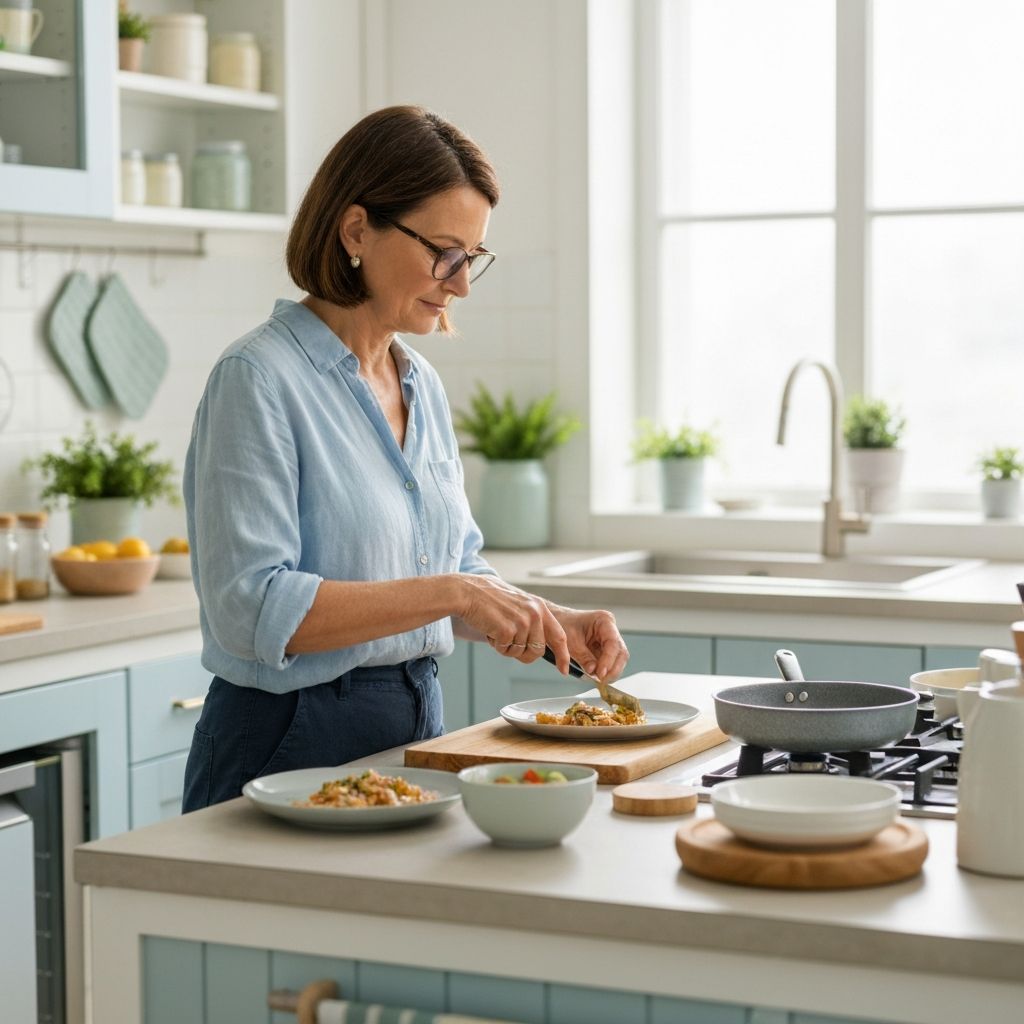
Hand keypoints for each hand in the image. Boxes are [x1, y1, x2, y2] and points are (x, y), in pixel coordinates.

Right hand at [453, 574, 570, 667]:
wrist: (467, 592)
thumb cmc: (488, 598)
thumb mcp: (518, 603)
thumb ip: (532, 619)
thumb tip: (539, 643)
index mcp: (539, 607)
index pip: (559, 635)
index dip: (563, 655)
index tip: (564, 669)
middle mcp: (535, 614)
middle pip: (538, 651)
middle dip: (523, 653)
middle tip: (507, 640)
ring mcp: (522, 622)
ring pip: (519, 653)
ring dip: (506, 646)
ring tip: (496, 627)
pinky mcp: (508, 630)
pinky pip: (505, 650)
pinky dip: (496, 645)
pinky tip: (490, 629)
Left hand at [548, 604, 628, 681]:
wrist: (555, 622)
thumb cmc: (562, 625)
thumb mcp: (570, 642)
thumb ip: (583, 657)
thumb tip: (594, 671)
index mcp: (604, 621)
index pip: (613, 643)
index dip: (609, 660)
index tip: (601, 674)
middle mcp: (610, 630)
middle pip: (620, 653)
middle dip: (613, 669)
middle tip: (602, 681)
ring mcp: (609, 640)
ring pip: (618, 660)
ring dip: (610, 672)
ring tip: (598, 680)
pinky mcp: (605, 649)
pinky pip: (610, 663)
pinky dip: (605, 671)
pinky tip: (596, 677)